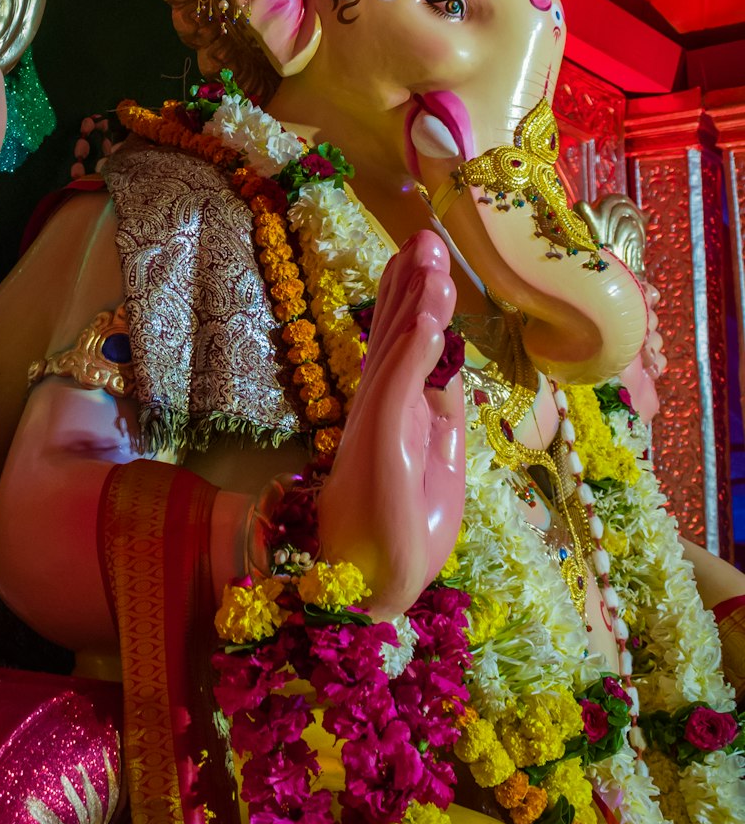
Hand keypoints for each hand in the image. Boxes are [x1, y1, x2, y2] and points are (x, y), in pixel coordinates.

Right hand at [317, 230, 464, 618]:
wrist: (374, 590)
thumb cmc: (403, 536)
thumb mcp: (440, 469)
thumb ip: (440, 418)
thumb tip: (449, 371)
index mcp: (397, 415)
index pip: (410, 346)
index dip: (416, 300)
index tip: (422, 257)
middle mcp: (383, 410)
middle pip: (398, 333)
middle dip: (411, 282)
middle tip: (423, 233)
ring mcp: (380, 423)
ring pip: (398, 346)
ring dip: (415, 297)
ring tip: (426, 251)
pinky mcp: (381, 442)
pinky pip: (398, 384)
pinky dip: (414, 345)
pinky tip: (426, 311)